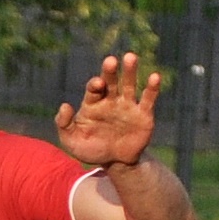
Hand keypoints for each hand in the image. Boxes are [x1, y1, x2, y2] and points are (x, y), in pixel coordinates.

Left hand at [55, 52, 160, 168]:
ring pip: (129, 85)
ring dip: (130, 71)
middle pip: (111, 82)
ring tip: (130, 57)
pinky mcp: (143, 114)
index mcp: (93, 104)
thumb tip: (65, 105)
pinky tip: (155, 77)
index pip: (93, 89)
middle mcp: (111, 101)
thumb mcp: (71, 141)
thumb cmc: (91, 149)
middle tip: (110, 60)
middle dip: (110, 72)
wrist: (115, 162)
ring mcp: (128, 106)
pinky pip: (148, 99)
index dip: (95, 85)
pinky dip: (152, 88)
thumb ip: (64, 124)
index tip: (97, 84)